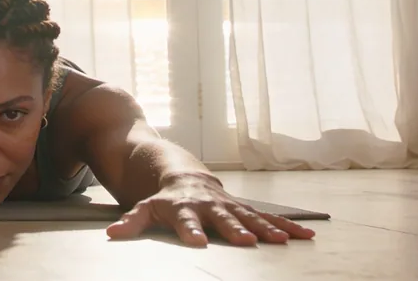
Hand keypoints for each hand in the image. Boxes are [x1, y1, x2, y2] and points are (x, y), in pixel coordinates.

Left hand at [106, 172, 315, 247]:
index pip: (186, 220)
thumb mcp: (145, 207)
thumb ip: (131, 222)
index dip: (191, 230)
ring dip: (267, 230)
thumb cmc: (163, 198)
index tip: (197, 243)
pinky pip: (268, 218)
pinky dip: (287, 227)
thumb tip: (111, 236)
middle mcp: (210, 205)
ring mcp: (229, 205)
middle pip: (223, 218)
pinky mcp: (244, 208)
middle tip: (248, 242)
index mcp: (184, 207)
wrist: (183, 174)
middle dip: (235, 229)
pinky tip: (306, 237)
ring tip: (282, 242)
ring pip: (250, 217)